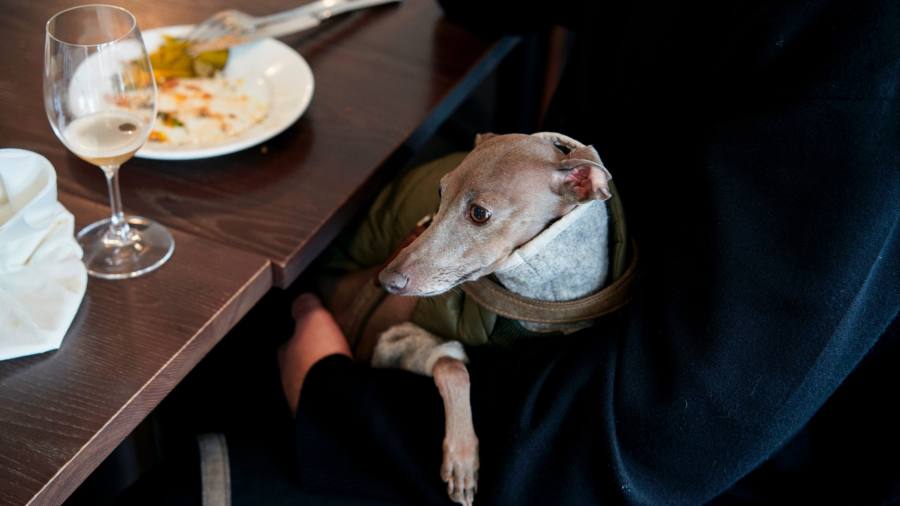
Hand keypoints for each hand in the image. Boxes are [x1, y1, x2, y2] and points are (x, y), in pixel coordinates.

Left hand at [278, 293, 350, 414]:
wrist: (333, 398)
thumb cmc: (319, 353)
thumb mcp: (314, 320)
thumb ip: (305, 307)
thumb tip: (300, 298)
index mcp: (285, 354)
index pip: (287, 343)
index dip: (297, 336)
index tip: (311, 331)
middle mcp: (288, 379)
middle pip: (299, 365)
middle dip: (310, 359)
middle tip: (330, 352)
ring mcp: (302, 402)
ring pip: (311, 385)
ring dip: (322, 379)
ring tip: (342, 373)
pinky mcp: (319, 417)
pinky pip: (327, 400)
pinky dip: (334, 394)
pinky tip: (346, 390)